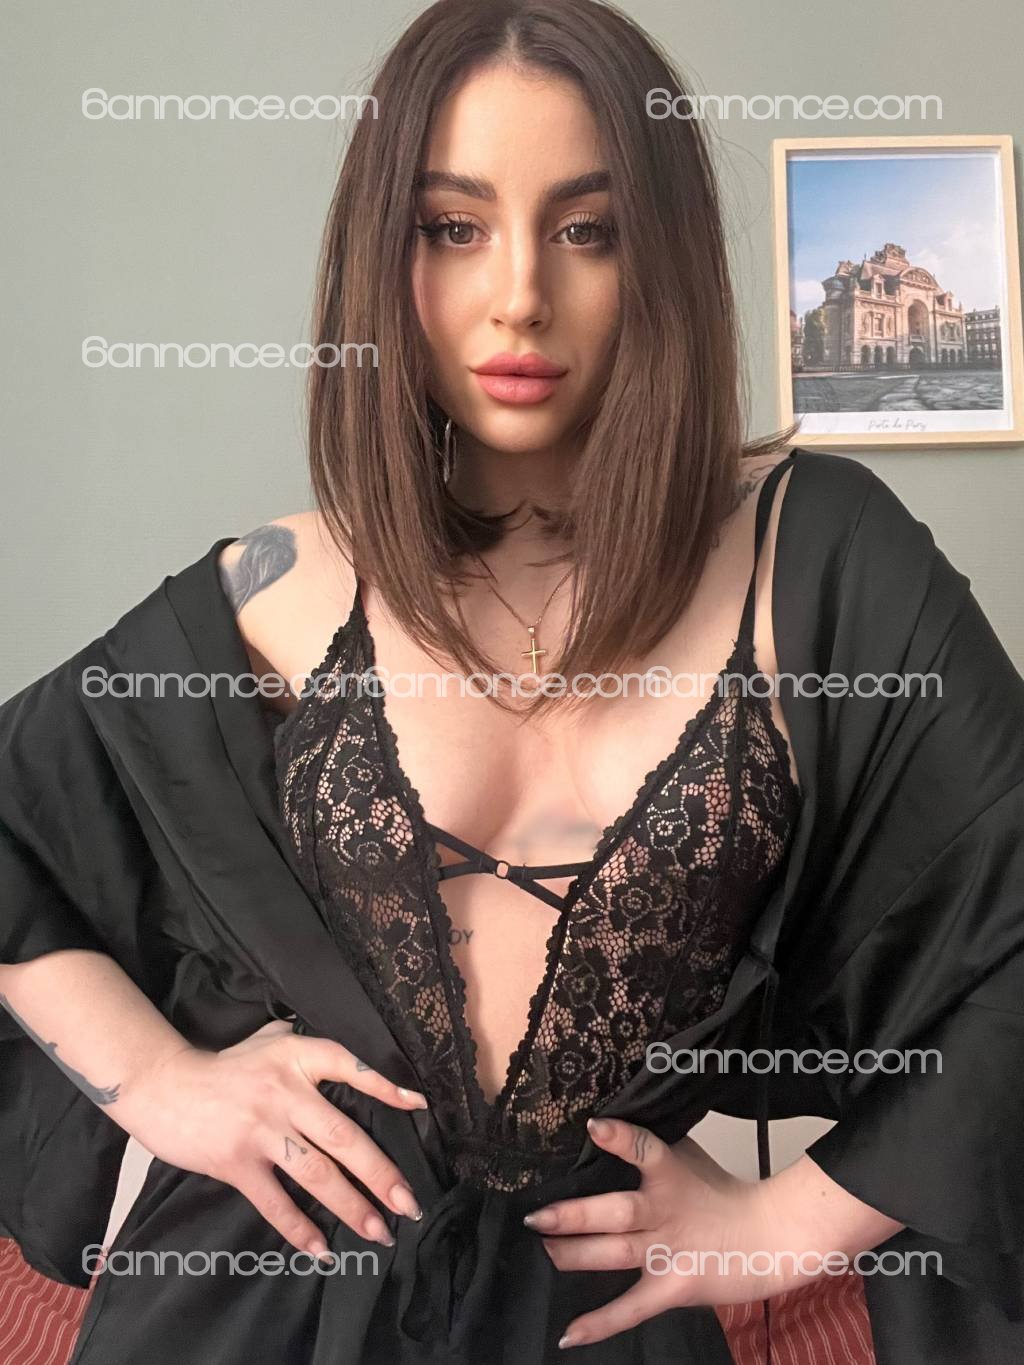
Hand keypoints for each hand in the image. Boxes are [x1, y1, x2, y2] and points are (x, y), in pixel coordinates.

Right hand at [124, 1019, 427, 1257]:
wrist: (162, 1084)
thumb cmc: (221, 1065)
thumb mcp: (266, 1040)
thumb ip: (300, 1042)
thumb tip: (338, 1050)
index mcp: (297, 1058)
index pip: (350, 1067)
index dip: (385, 1086)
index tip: (419, 1106)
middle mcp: (285, 1092)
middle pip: (343, 1136)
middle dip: (380, 1173)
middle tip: (409, 1203)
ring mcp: (261, 1129)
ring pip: (317, 1173)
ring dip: (351, 1206)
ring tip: (379, 1231)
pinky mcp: (236, 1162)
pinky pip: (274, 1201)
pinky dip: (298, 1229)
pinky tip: (321, 1250)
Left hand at [524, 1116, 778, 1349]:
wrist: (768, 1238)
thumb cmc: (719, 1193)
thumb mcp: (687, 1157)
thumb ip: (650, 1143)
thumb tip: (601, 1122)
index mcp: (670, 1174)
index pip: (645, 1149)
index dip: (620, 1138)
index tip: (593, 1127)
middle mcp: (664, 1212)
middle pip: (616, 1211)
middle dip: (573, 1215)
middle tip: (537, 1217)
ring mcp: (667, 1253)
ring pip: (614, 1254)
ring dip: (575, 1255)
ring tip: (543, 1251)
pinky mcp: (672, 1288)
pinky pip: (631, 1309)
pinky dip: (600, 1323)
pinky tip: (568, 1335)